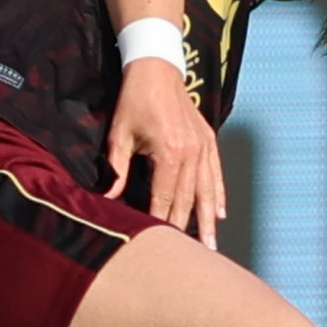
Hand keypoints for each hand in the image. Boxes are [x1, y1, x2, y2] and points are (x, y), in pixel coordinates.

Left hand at [107, 55, 223, 244]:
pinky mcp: (208, 140)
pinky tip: (219, 212)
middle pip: (188, 199)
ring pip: (207, 190)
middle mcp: (191, 153)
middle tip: (192, 258)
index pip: (164, 197)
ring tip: (211, 245)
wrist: (157, 68)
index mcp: (168, 154)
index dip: (161, 222)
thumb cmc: (134, 100)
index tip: (160, 245)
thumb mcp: (119, 134)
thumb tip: (107, 199)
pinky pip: (215, 173)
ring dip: (208, 219)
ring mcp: (203, 147)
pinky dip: (218, 193)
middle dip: (188, 228)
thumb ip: (117, 169)